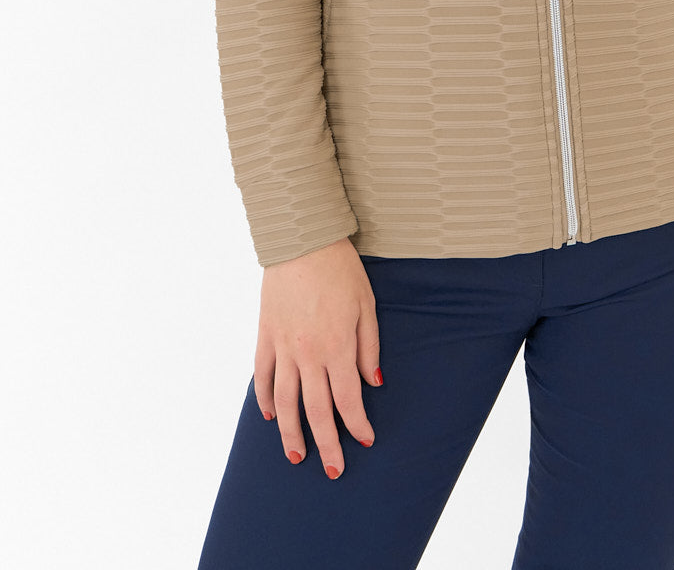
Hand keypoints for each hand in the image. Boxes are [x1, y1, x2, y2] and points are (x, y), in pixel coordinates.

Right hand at [254, 235, 381, 479]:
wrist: (301, 241)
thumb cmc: (339, 269)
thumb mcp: (366, 305)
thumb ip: (368, 346)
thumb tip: (374, 383)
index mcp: (336, 346)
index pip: (347, 399)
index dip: (356, 425)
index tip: (365, 441)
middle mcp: (307, 353)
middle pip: (315, 410)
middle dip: (326, 443)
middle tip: (333, 470)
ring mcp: (282, 346)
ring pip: (284, 401)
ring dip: (290, 432)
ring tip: (297, 456)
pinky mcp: (265, 335)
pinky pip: (262, 375)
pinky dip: (265, 398)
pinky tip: (270, 415)